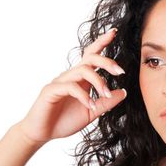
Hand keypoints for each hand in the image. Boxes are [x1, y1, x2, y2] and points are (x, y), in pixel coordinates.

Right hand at [18, 28, 126, 144]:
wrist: (42, 134)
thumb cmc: (64, 121)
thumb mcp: (91, 112)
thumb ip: (106, 103)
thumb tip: (124, 92)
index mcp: (80, 79)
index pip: (91, 56)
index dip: (102, 42)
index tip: (114, 32)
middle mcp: (70, 76)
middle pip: (89, 58)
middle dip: (106, 61)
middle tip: (120, 71)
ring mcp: (60, 82)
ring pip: (82, 71)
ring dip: (98, 82)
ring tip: (106, 95)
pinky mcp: (51, 90)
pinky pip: (70, 87)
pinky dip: (84, 95)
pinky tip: (91, 105)